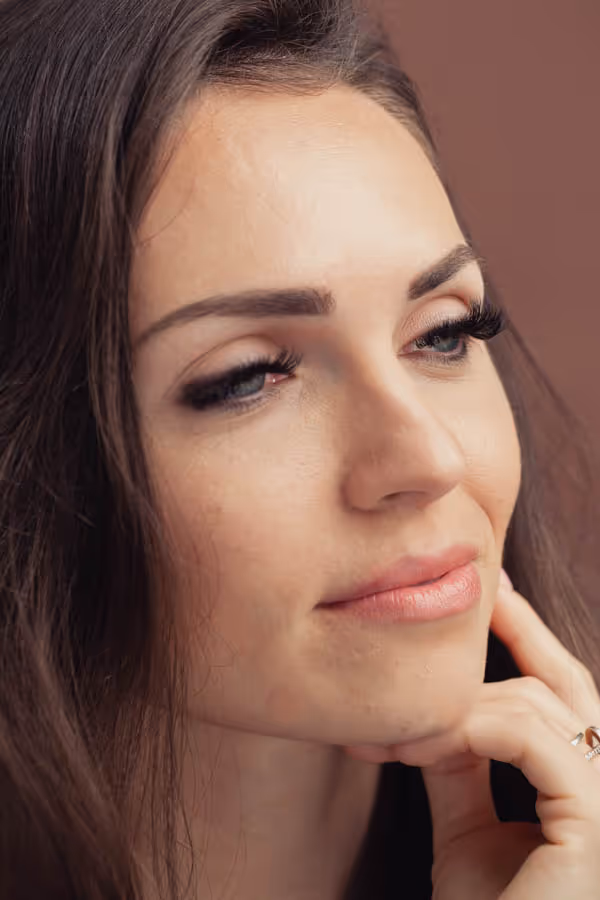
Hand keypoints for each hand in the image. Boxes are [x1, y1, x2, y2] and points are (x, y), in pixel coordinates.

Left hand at [342, 571, 599, 898]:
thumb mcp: (467, 829)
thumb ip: (464, 765)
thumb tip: (441, 706)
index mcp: (584, 789)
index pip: (566, 696)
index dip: (533, 637)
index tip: (497, 591)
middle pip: (567, 686)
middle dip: (516, 633)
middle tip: (465, 602)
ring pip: (537, 708)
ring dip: (456, 707)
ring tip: (395, 734)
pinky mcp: (597, 827)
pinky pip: (538, 741)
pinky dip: (476, 729)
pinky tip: (424, 746)